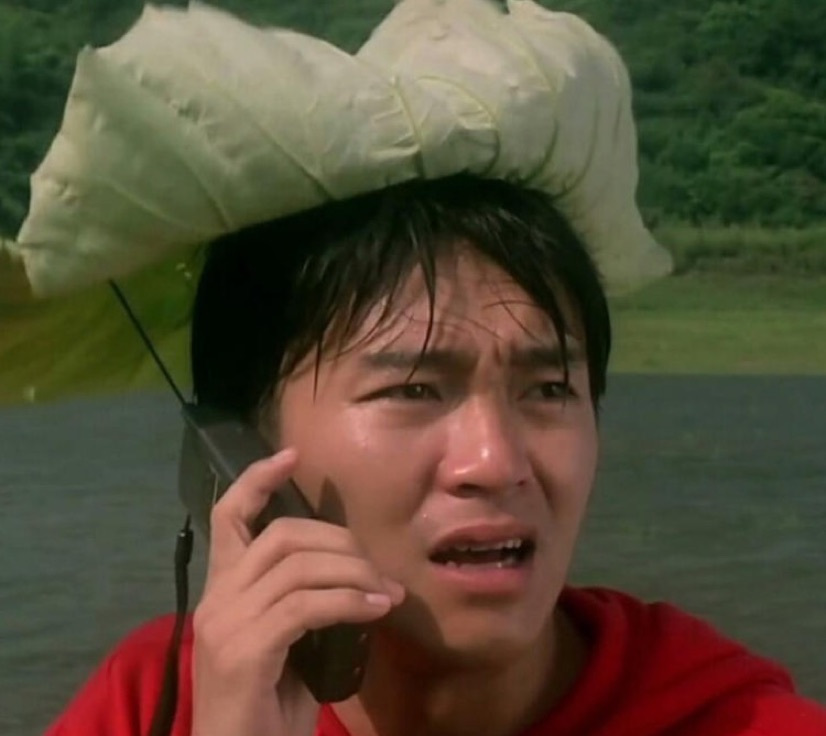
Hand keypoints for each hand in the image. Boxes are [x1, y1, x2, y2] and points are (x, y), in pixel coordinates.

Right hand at [191, 449, 403, 735]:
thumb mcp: (284, 641)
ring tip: (386, 593)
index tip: (292, 455)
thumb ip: (300, 601)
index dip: (258, 480)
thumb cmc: (265, 702)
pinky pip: (308, 605)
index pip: (227, 516)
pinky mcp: (246, 650)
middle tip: (377, 569)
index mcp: (222, 590)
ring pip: (299, 566)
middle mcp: (217, 598)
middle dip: (339, 541)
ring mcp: (226, 623)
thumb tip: (352, 572)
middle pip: (282, 536)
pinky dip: (350, 601)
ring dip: (354, 573)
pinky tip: (375, 610)